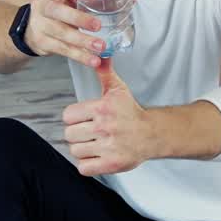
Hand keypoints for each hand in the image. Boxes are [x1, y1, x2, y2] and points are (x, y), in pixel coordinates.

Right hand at [25, 0, 107, 67]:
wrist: (31, 25)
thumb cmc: (58, 8)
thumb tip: (130, 0)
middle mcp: (44, 6)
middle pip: (58, 11)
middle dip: (79, 18)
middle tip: (97, 25)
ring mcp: (41, 25)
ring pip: (61, 33)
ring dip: (82, 41)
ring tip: (100, 47)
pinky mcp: (43, 42)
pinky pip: (62, 50)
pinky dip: (79, 56)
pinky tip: (92, 60)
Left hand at [62, 61, 150, 176]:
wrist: (152, 134)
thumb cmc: (131, 112)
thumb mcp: (118, 89)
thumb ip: (104, 71)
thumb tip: (100, 53)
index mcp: (102, 108)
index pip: (68, 115)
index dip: (73, 117)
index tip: (82, 118)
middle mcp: (104, 127)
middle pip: (69, 134)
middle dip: (76, 133)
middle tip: (88, 132)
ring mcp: (108, 147)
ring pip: (75, 150)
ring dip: (82, 149)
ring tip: (93, 143)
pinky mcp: (111, 164)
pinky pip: (84, 167)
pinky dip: (87, 164)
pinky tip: (95, 156)